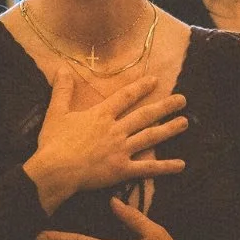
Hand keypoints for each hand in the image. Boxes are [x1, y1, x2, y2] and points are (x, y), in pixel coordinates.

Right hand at [24, 69, 187, 214]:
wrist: (55, 171)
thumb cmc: (54, 142)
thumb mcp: (56, 112)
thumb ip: (62, 90)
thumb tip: (62, 68)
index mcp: (101, 115)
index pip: (125, 97)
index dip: (141, 88)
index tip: (156, 81)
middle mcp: (116, 129)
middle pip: (145, 115)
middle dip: (165, 106)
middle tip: (182, 100)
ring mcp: (121, 150)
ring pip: (150, 137)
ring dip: (169, 129)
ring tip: (185, 122)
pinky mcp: (122, 170)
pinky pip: (147, 168)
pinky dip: (164, 167)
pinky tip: (181, 164)